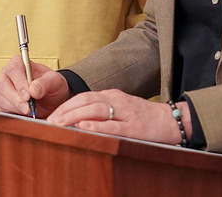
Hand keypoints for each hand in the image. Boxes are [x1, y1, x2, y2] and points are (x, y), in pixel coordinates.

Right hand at [0, 57, 68, 117]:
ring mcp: (2, 90)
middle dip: (16, 98)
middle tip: (28, 108)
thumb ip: (45, 83)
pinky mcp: (1, 104)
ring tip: (29, 110)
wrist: (52, 101)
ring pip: (0, 98)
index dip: (19, 83)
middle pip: (2, 84)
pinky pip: (0, 109)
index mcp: (19, 64)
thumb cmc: (52, 87)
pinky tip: (23, 115)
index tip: (28, 95)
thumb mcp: (55, 82)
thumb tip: (33, 90)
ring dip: (15, 107)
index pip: (13, 69)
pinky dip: (12, 114)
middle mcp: (7, 75)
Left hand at [50, 89, 188, 144]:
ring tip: (61, 123)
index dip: (67, 104)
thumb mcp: (121, 108)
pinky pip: (112, 124)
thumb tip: (79, 118)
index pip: (85, 96)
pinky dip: (96, 125)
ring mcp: (125, 112)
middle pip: (87, 100)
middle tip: (51, 120)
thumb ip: (103, 110)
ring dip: (75, 116)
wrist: (170, 120)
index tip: (53, 114)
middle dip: (66, 110)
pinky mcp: (133, 126)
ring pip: (96, 109)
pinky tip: (84, 126)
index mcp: (113, 95)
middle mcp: (117, 100)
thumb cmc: (144, 117)